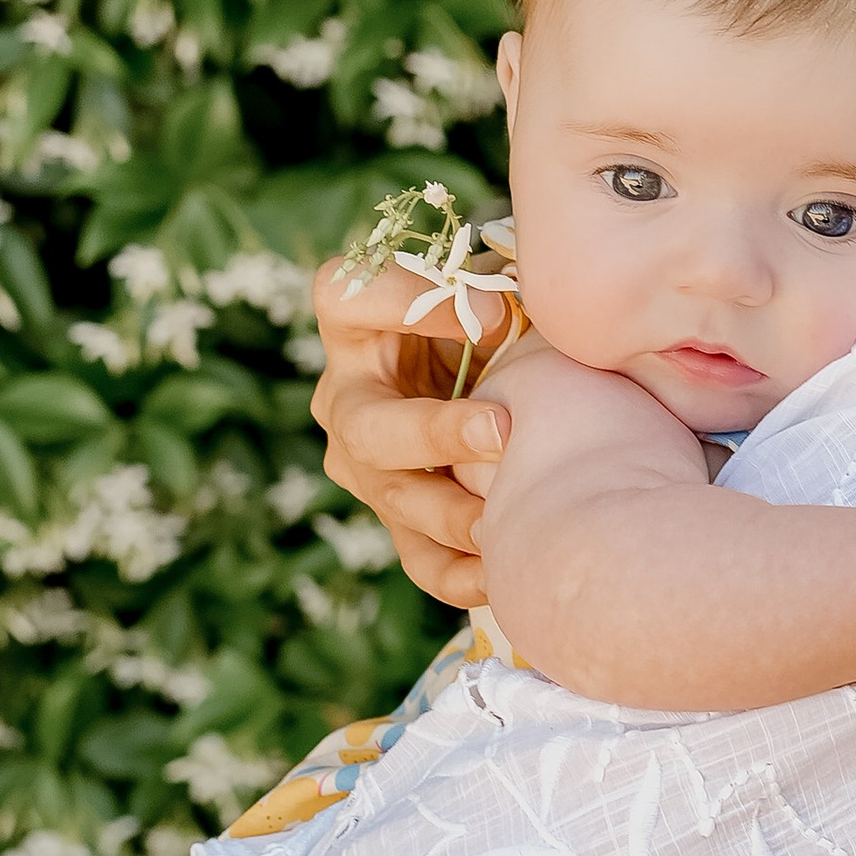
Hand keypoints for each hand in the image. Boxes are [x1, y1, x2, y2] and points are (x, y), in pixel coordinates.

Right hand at [309, 259, 516, 609]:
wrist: (504, 381)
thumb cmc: (498, 316)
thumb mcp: (494, 286)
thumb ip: (500, 282)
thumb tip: (510, 310)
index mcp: (353, 319)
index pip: (345, 295)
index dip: (408, 302)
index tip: (494, 311)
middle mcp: (346, 393)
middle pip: (363, 423)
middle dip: (433, 431)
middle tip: (501, 430)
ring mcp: (364, 464)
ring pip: (391, 496)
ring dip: (450, 511)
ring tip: (505, 516)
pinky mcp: (399, 519)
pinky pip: (418, 559)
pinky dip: (459, 573)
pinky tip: (502, 570)